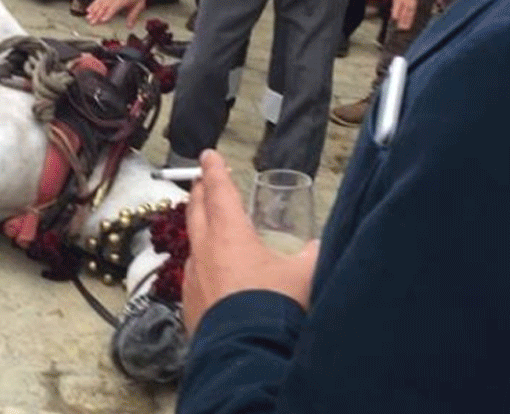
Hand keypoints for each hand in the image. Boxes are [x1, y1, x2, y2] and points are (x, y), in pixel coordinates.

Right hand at [85, 0, 146, 27]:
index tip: (102, 20)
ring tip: (88, 17)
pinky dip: (93, 4)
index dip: (108, 13)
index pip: (114, 7)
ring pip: (100, 2)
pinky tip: (88, 10)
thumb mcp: (139, 5)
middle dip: (97, 14)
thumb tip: (129, 27)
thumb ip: (133, 16)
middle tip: (92, 22)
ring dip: (93, 10)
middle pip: (105, 5)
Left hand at [183, 150, 319, 334]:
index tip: (208, 155)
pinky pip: (192, 273)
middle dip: (201, 193)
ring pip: (192, 242)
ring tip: (207, 225)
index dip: (214, 170)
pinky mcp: (189, 302)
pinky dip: (201, 262)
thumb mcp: (304, 274)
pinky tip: (210, 271)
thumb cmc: (275, 307)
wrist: (248, 354)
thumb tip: (319, 246)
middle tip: (203, 182)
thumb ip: (312, 254)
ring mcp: (193, 277)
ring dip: (199, 228)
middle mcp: (204, 249)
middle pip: (197, 211)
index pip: (218, 191)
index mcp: (228, 233)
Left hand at [374, 0, 416, 30]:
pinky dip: (412, 15)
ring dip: (409, 18)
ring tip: (405, 27)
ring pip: (412, 7)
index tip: (394, 18)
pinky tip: (409, 22)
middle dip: (404, 17)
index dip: (397, 9)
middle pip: (407, 5)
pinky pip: (414, 6)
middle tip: (400, 27)